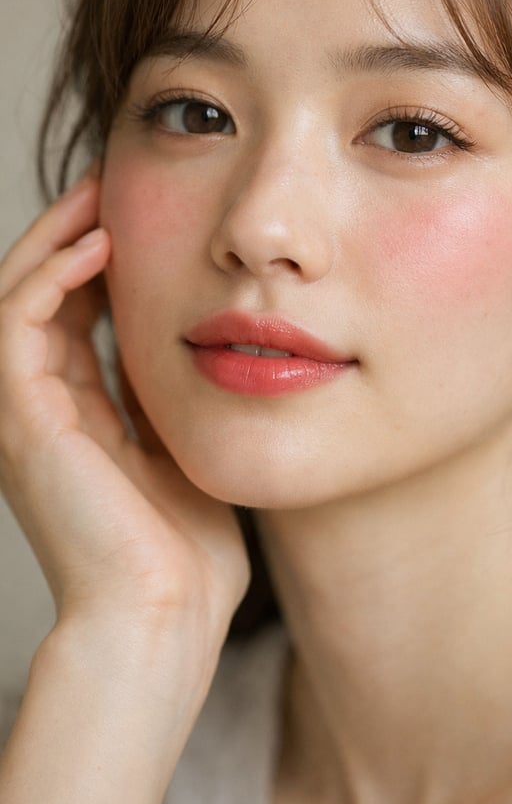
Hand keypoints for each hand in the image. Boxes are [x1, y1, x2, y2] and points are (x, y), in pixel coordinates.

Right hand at [0, 173, 249, 644]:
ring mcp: (24, 414)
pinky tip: (101, 243)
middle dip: (74, 233)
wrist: (164, 619)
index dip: (102, 261)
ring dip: (56, 237)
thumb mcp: (186, 452)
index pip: (75, 315)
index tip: (145, 216)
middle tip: (116, 184)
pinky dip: (53, 273)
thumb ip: (176, 399)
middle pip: (41, 294)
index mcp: (78, 419)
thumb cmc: (187, 555)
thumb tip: (202, 344)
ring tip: (102, 193)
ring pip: (18, 294)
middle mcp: (41, 409)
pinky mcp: (23, 418)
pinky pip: (20, 321)